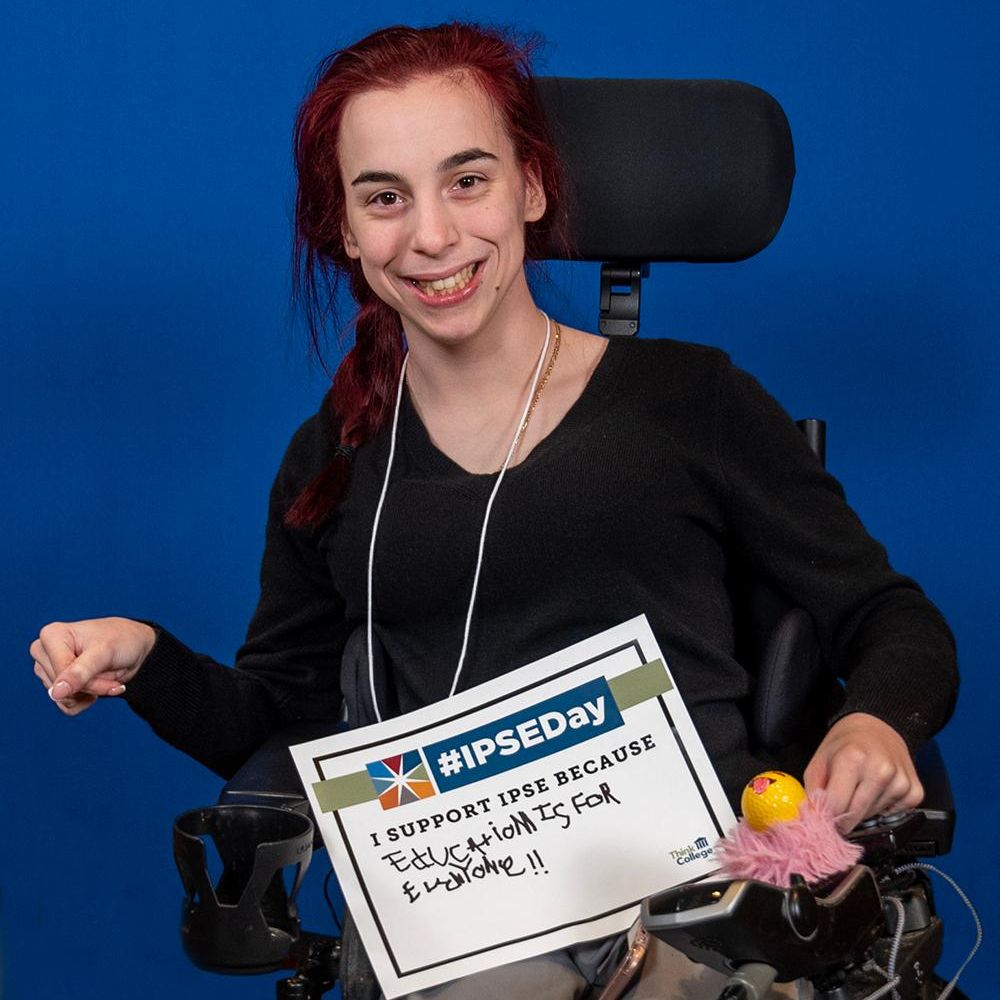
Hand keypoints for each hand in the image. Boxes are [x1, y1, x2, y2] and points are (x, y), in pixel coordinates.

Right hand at [31, 618, 156, 715]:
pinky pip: (66, 706)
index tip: (108, 668)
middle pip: (62, 689)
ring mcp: (48, 669)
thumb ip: (81, 672)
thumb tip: (55, 693)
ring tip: (104, 675)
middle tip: (108, 670)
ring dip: (91, 692)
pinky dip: (86, 701)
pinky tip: (97, 685)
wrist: (133, 646)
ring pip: (64, 699)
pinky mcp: (56, 684)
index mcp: (52, 635)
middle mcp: (44, 652)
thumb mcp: (105, 653)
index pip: (62, 674)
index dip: (89, 680)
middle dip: (91, 686)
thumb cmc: (120, 640)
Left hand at [803, 712, 922, 832]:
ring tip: (860, 789)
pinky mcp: (915, 791)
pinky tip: (878, 791)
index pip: (836, 806)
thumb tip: (814, 818)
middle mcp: (880, 770)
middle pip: (855, 816)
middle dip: (844, 817)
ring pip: (874, 818)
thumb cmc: (846, 744)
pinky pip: (894, 816)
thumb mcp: (820, 760)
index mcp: (852, 759)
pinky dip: (883, 810)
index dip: (826, 816)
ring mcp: (900, 782)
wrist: (877, 727)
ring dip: (863, 811)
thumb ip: (813, 790)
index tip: (824, 817)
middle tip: (839, 805)